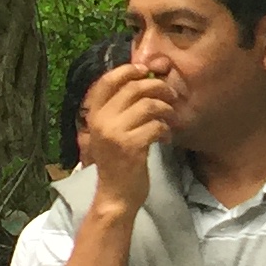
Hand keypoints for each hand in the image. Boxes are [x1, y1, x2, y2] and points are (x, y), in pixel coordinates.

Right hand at [78, 65, 177, 213]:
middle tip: (171, 95)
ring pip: (149, 105)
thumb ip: (119, 110)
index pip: (106, 81)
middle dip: (158, 88)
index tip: (146, 70)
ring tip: (170, 119)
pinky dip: (166, 130)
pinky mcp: (132, 147)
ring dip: (166, 110)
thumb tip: (143, 81)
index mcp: (93, 115)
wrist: (115, 196)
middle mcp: (101, 121)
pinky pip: (156, 125)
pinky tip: (165, 138)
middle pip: (134, 88)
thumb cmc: (116, 163)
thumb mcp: (109, 133)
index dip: (128, 70)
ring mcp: (115, 134)